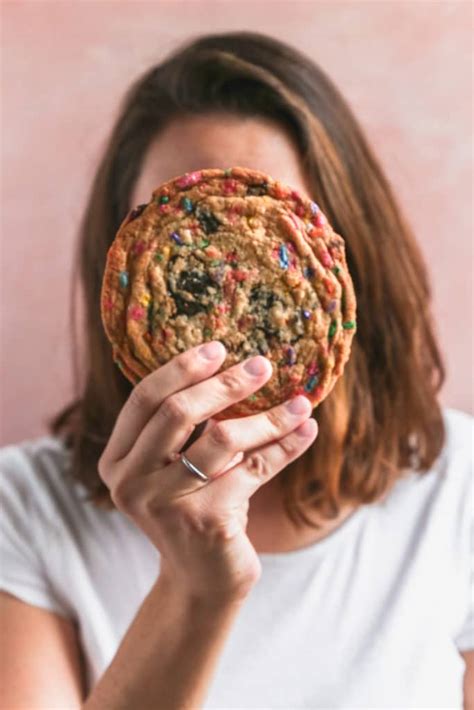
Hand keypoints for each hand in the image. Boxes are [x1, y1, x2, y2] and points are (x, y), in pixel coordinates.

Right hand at [98, 341, 317, 602]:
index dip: (181, 369)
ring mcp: (166, 505)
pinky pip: (256, 469)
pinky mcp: (206, 523)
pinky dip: (286, 446)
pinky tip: (307, 430)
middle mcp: (131, 482)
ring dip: (268, 417)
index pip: (144, 399)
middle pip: (178, 412)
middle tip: (263, 365)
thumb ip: (184, 427)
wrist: (202, 579)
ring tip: (300, 402)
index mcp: (117, 461)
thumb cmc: (193, 508)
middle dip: (226, 383)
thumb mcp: (174, 467)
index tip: (219, 348)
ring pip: (223, 439)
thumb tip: (234, 364)